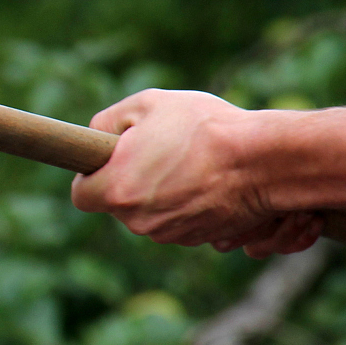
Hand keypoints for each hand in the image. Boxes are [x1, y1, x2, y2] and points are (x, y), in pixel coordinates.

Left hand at [70, 89, 322, 254]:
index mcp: (116, 190)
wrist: (264, 160)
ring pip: (152, 212)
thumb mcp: (146, 105)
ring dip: (163, 191)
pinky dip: (189, 203)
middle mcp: (138, 221)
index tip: (108, 159)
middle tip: (158, 151)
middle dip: (132, 180)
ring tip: (189, 161)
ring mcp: (170, 234)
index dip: (91, 175)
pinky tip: (208, 180)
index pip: (81, 195)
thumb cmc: (203, 127)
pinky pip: (181, 220)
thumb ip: (107, 122)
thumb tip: (94, 139)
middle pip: (120, 203)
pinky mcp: (199, 239)